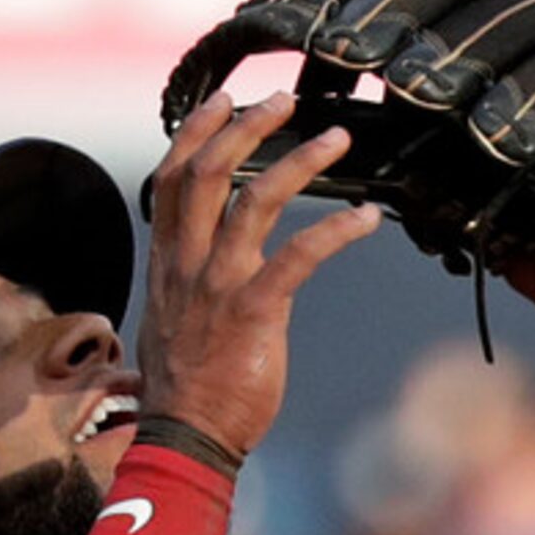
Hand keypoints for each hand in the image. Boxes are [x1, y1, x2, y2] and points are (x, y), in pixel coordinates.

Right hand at [137, 92, 382, 455]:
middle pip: (210, 171)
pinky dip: (335, 231)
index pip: (172, 178)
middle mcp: (189, 263)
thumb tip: (202, 261)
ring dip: (300, 160)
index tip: (220, 100)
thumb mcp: (172, 320)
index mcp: (168, 261)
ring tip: (337, 137)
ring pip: (255, 199)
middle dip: (247, 126)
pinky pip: (298, 256)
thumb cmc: (188, 386)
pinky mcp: (255, 311)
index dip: (195, 132)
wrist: (187, 435)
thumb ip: (187, 281)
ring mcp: (220, 284)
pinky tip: (367, 219)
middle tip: (286, 99)